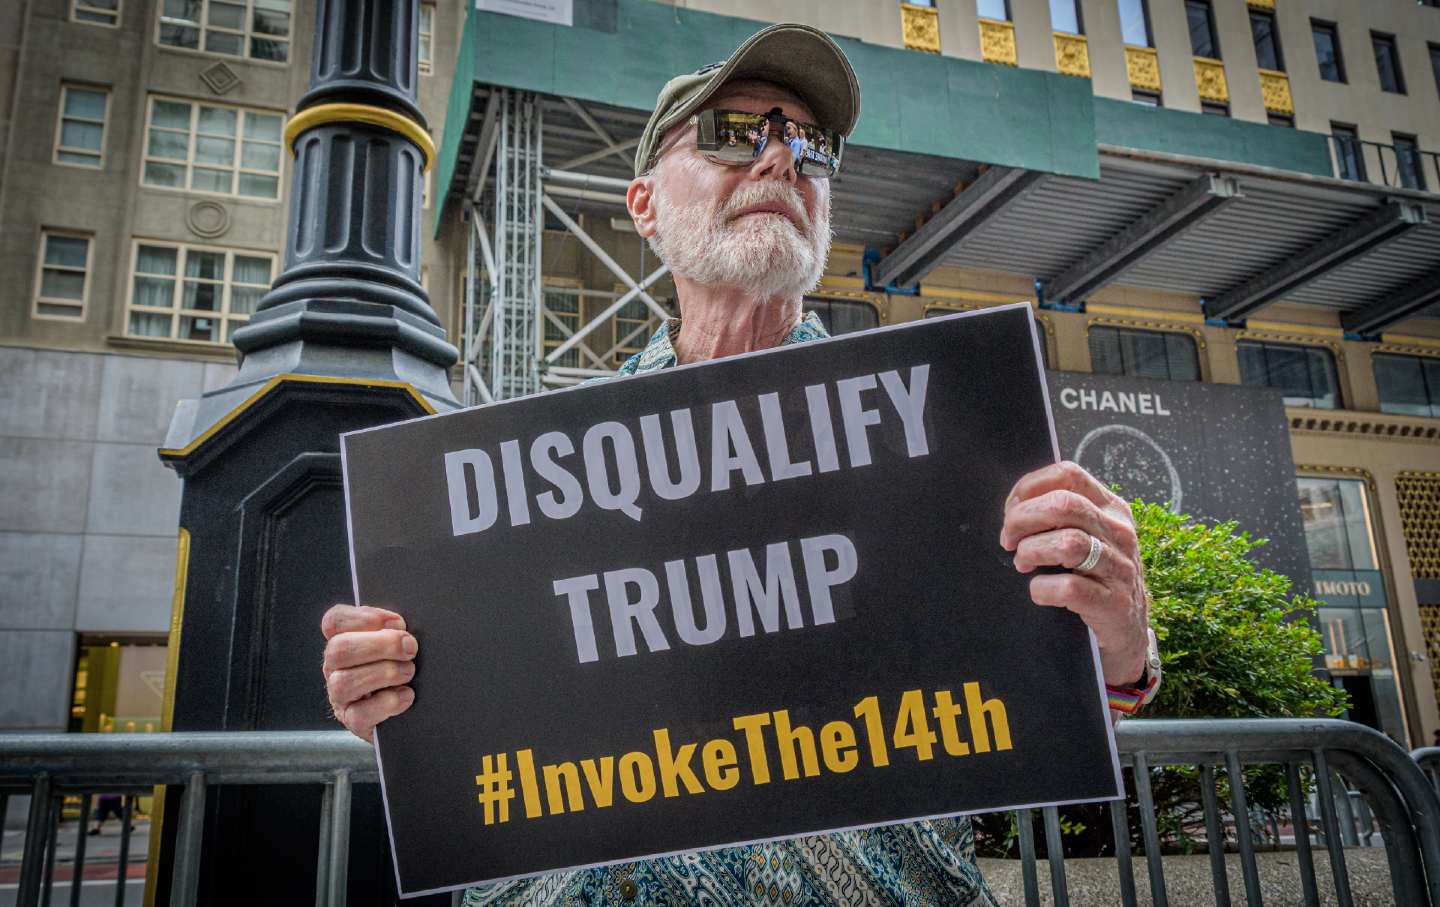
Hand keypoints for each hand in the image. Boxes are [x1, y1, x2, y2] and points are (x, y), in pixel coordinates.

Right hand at [321, 604, 417, 742]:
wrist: (410, 710)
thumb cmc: (400, 667)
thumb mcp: (396, 643)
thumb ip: (393, 630)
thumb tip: (399, 626)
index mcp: (344, 640)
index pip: (334, 621)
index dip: (364, 617)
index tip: (397, 622)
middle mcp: (335, 667)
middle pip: (339, 649)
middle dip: (380, 645)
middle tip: (409, 648)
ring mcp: (340, 696)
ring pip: (344, 682)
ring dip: (384, 673)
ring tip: (408, 672)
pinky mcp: (353, 721)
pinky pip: (360, 714)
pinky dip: (387, 703)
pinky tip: (405, 696)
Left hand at [999, 461, 1149, 686]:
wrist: (1127, 631)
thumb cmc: (1096, 577)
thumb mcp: (1090, 536)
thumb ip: (1062, 516)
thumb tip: (1014, 506)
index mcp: (1111, 508)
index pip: (1068, 474)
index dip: (1029, 488)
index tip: (1010, 509)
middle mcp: (1120, 532)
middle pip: (1063, 505)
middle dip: (1022, 519)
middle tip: (1009, 539)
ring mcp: (1120, 568)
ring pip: (1069, 543)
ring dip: (1032, 552)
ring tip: (1023, 563)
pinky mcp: (1113, 603)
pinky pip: (1069, 588)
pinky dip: (1042, 589)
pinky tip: (1038, 591)